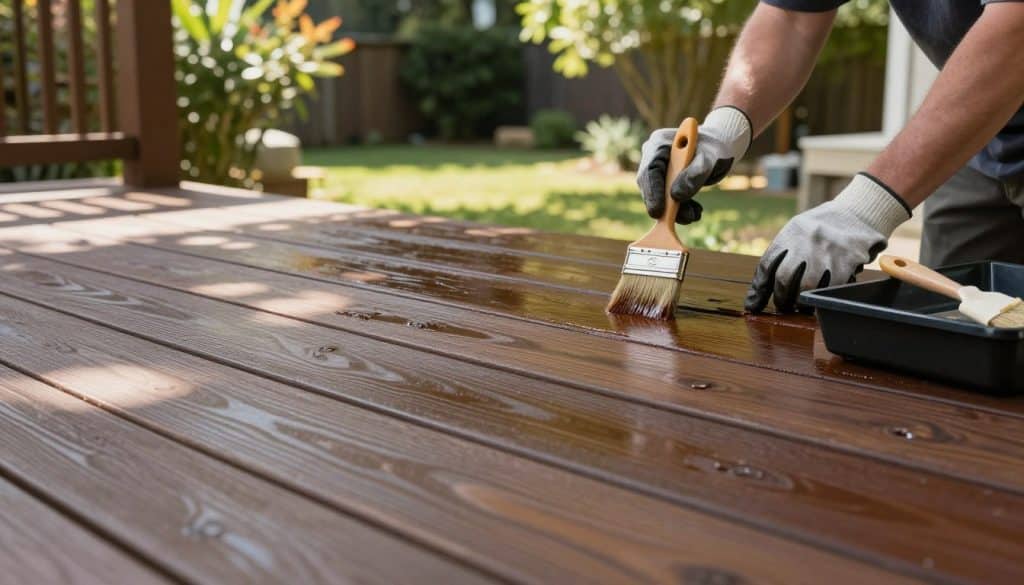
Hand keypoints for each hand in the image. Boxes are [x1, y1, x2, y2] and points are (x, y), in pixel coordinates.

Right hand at [637, 106, 751, 223]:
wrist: (722, 149)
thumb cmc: (716, 149)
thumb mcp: (710, 159)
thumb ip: (695, 174)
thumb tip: (676, 196)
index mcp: (660, 143)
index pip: (650, 170)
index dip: (652, 192)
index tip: (658, 211)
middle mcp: (654, 156)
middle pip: (650, 185)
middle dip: (664, 205)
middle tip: (679, 219)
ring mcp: (658, 169)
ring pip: (658, 195)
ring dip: (674, 210)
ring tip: (694, 215)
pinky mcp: (664, 181)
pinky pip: (666, 199)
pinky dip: (679, 209)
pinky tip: (694, 212)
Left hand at [745, 173, 911, 312]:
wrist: (858, 212)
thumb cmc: (821, 228)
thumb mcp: (797, 231)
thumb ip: (781, 255)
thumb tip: (758, 292)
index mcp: (791, 232)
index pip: (766, 264)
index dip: (759, 289)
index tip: (754, 304)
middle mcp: (806, 240)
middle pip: (784, 278)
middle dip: (781, 298)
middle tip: (783, 306)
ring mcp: (827, 251)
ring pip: (807, 287)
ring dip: (801, 302)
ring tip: (800, 305)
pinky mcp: (847, 261)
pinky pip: (830, 288)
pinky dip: (823, 297)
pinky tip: (820, 299)